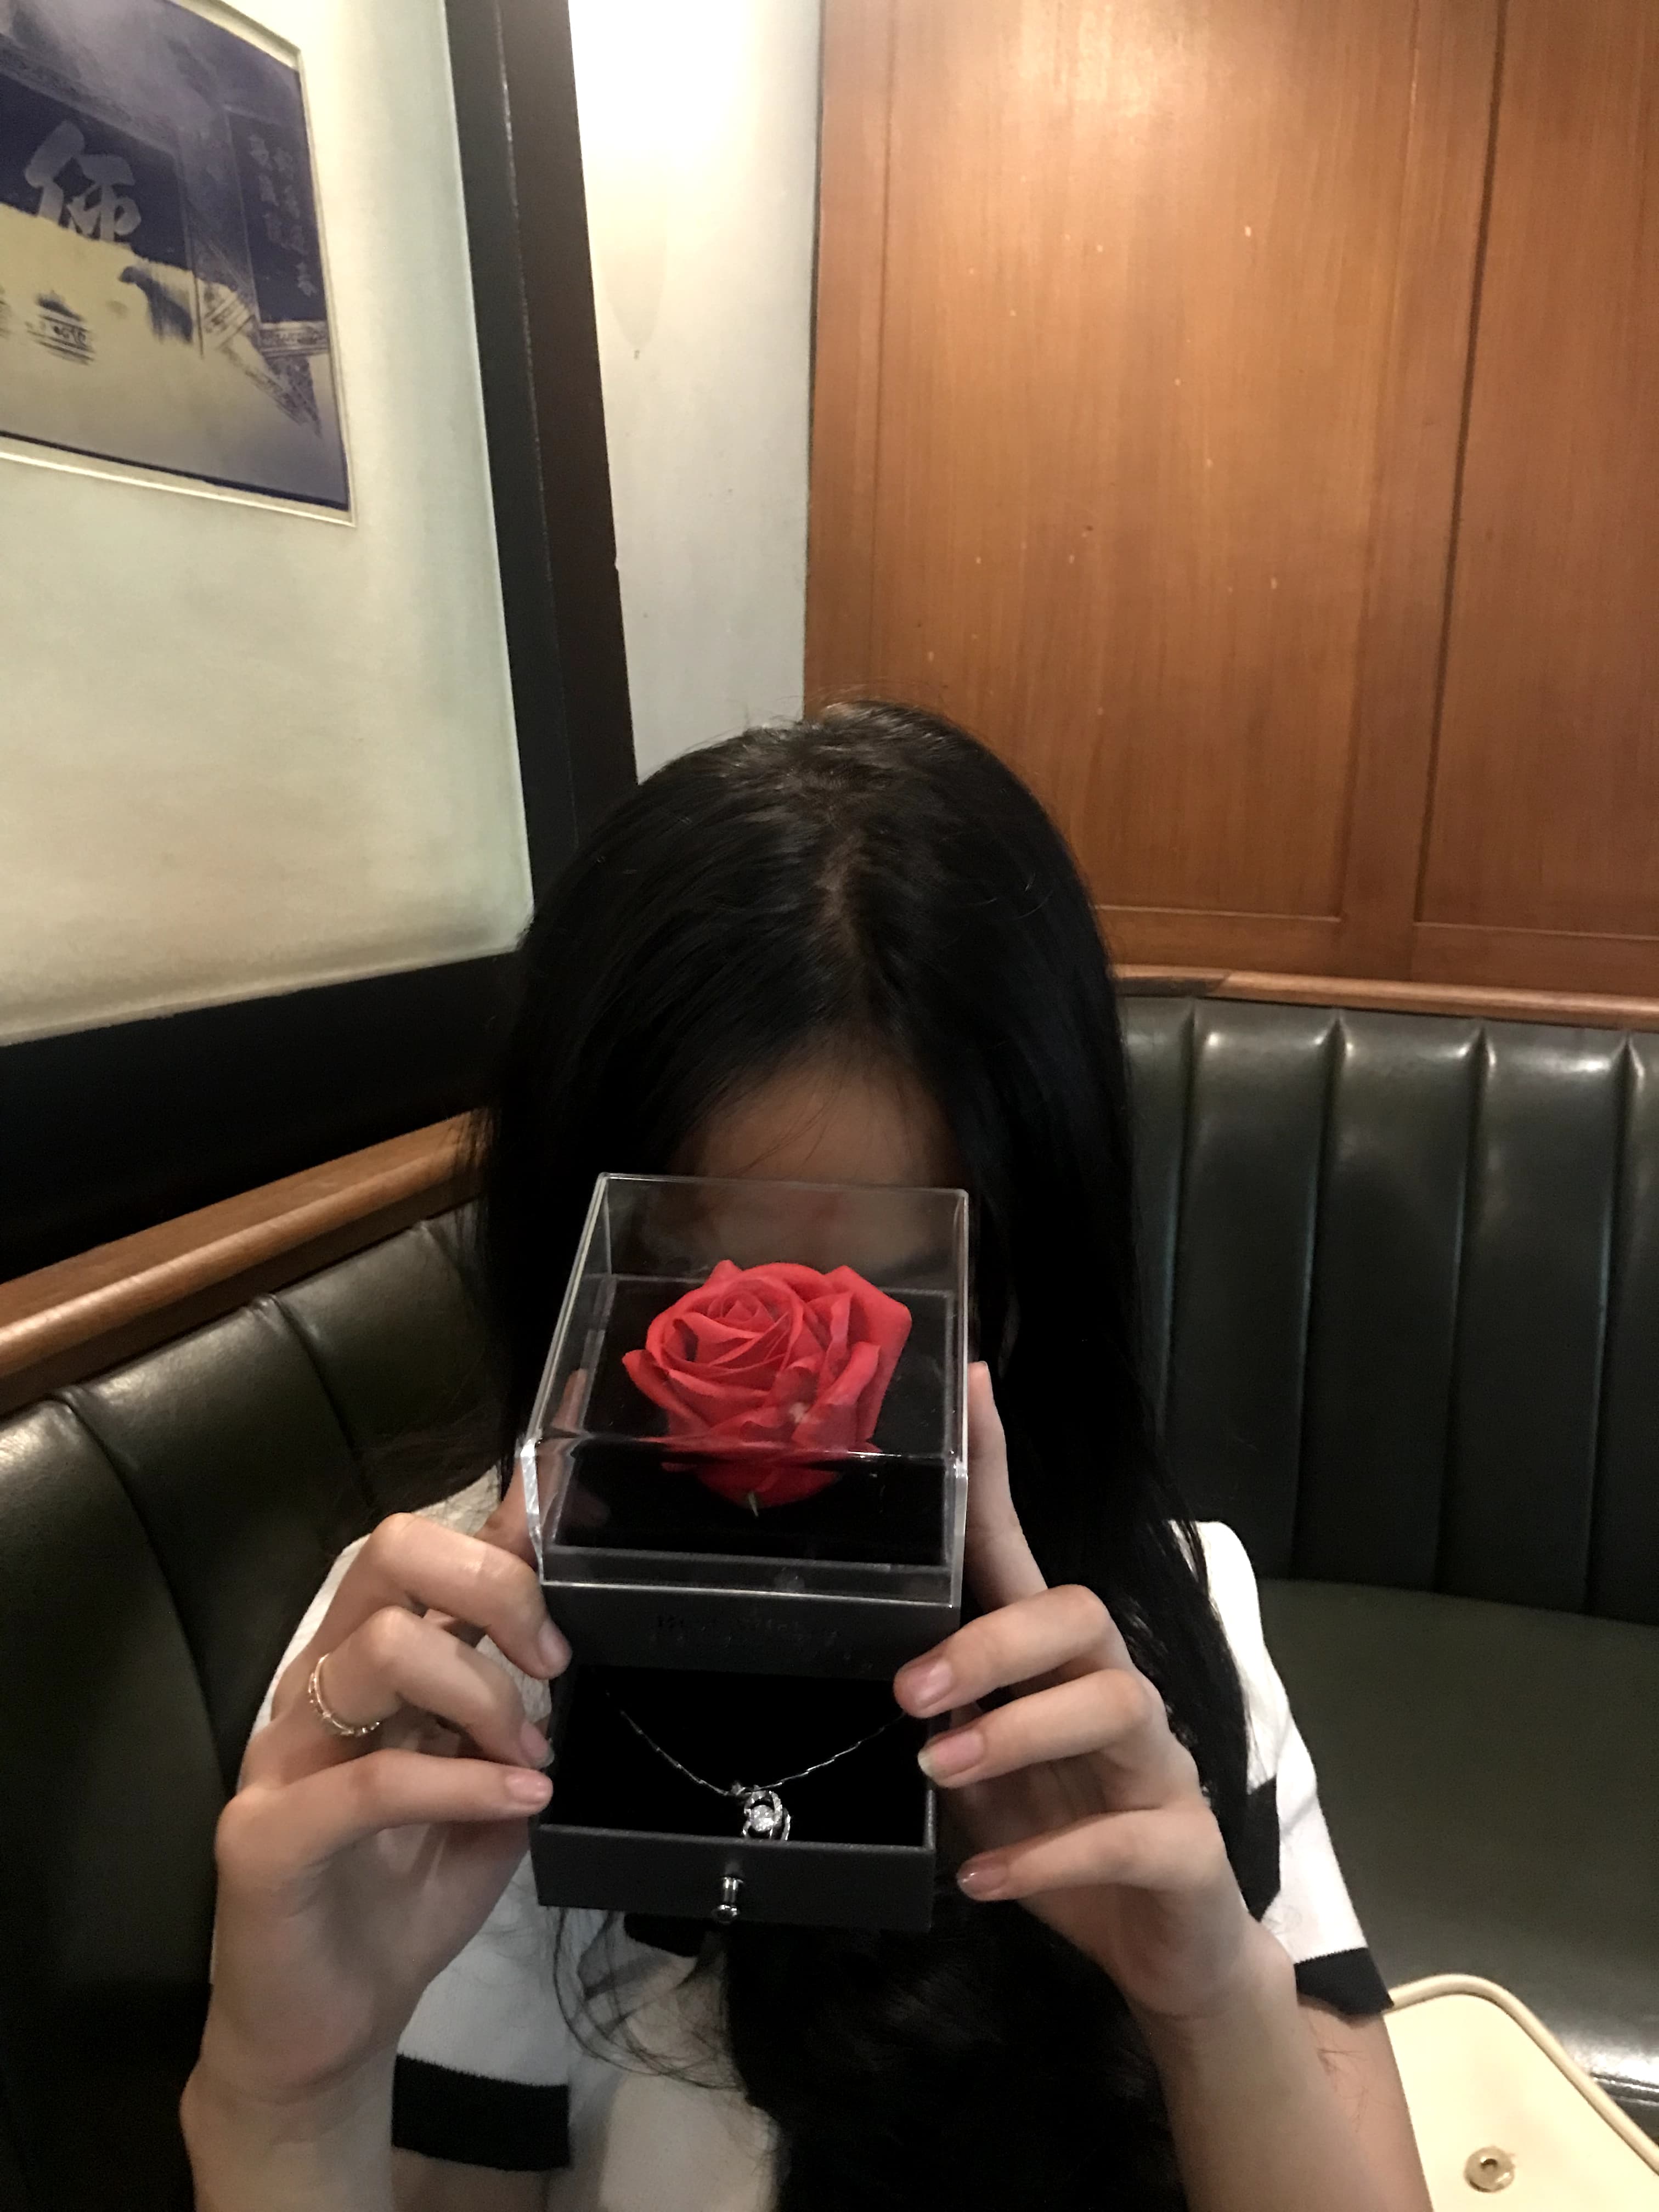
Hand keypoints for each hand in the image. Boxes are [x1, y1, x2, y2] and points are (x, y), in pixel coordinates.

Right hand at [195, 1470, 567, 2109]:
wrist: (330, 2029)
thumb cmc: (409, 1898)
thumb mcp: (486, 1781)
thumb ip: (513, 1707)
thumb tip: (570, 1635)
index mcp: (365, 1661)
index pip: (421, 1554)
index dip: (497, 1526)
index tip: (567, 1528)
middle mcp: (317, 1683)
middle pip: (391, 1557)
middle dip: (494, 1587)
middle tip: (550, 1660)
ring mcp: (282, 1751)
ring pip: (386, 1650)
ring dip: (484, 1693)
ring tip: (530, 1754)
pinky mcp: (265, 1833)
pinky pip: (372, 1780)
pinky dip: (462, 1782)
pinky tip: (520, 1797)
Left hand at [894, 1365, 1257, 2026]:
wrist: (1167, 1950)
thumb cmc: (1064, 1837)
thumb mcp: (984, 1769)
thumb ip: (940, 1712)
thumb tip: (857, 1660)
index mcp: (1056, 1667)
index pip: (1022, 1549)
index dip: (996, 1467)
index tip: (970, 1385)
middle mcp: (1117, 1692)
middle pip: (1078, 1614)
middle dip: (993, 1641)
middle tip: (911, 1691)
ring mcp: (1161, 1767)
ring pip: (1118, 1704)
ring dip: (1019, 1734)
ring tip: (941, 1771)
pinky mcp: (1187, 1846)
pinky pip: (1131, 1836)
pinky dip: (1049, 1860)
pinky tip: (984, 1881)